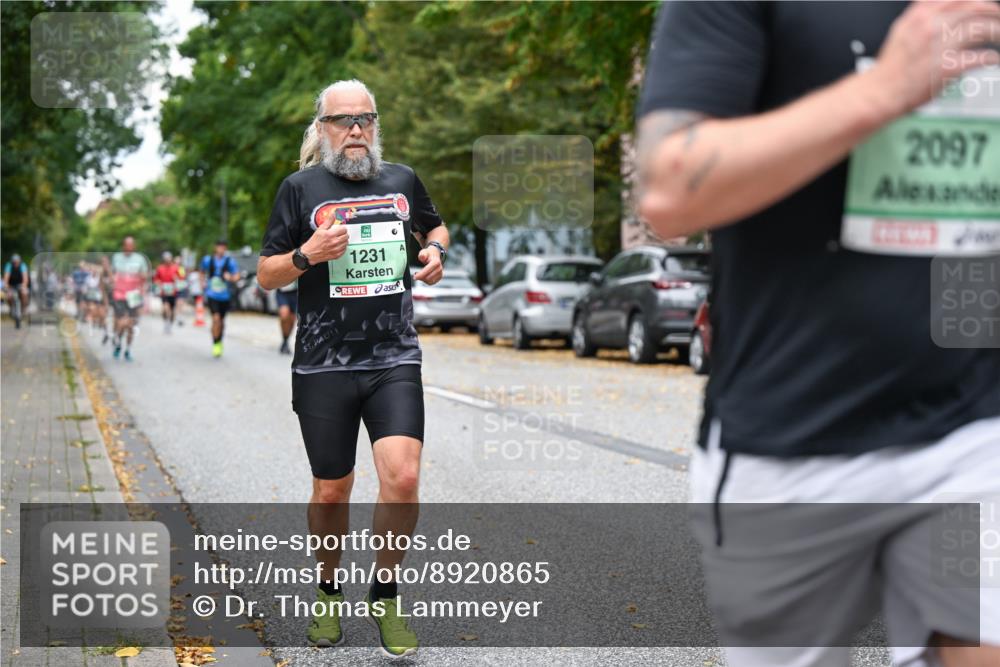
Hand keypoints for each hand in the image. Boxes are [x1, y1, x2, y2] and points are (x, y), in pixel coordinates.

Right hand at [301, 219, 348, 261]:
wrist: (310, 253)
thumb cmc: (314, 242)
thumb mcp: (320, 229)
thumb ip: (328, 221)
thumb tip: (333, 214)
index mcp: (330, 235)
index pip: (344, 229)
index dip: (342, 228)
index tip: (340, 228)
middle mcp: (334, 242)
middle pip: (346, 236)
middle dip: (343, 234)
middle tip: (339, 234)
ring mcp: (336, 249)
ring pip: (346, 243)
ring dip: (344, 240)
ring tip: (338, 239)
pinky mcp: (336, 255)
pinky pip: (344, 250)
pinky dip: (342, 247)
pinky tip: (338, 245)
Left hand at [413, 246, 443, 284]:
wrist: (434, 255)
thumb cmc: (428, 254)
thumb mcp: (424, 252)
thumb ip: (422, 254)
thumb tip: (422, 256)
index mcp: (436, 262)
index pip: (428, 270)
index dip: (421, 274)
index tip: (415, 276)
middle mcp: (439, 268)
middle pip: (428, 277)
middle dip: (421, 277)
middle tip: (415, 275)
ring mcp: (440, 273)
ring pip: (430, 281)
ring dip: (423, 279)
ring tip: (419, 275)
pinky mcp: (439, 277)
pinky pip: (431, 283)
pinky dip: (426, 281)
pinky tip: (423, 276)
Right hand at [866, 0, 999, 116]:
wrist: (879, 92)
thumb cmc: (890, 69)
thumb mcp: (901, 31)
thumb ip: (921, 16)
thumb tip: (941, 9)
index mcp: (920, 15)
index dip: (976, 1)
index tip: (984, 5)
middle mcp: (932, 26)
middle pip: (974, 8)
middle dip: (992, 12)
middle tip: (997, 19)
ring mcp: (941, 45)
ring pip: (982, 29)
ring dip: (996, 32)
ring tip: (998, 37)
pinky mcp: (950, 66)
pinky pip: (981, 57)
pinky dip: (991, 58)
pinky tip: (992, 59)